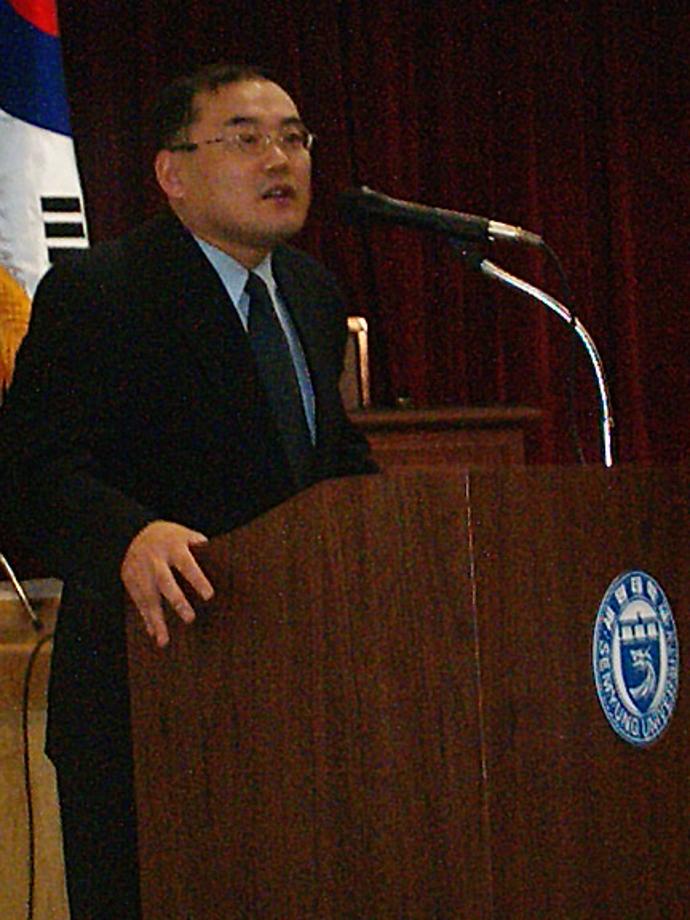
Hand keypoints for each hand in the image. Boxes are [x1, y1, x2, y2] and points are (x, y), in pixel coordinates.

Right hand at [121, 520, 213, 647]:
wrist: (135, 532)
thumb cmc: (171, 537)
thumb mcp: (186, 535)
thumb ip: (201, 548)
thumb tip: (226, 560)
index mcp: (173, 546)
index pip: (187, 564)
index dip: (197, 579)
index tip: (209, 596)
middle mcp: (155, 559)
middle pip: (166, 582)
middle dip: (177, 601)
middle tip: (190, 619)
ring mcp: (140, 570)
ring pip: (148, 597)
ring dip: (156, 620)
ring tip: (164, 641)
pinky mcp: (129, 579)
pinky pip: (138, 602)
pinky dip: (146, 618)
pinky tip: (154, 633)